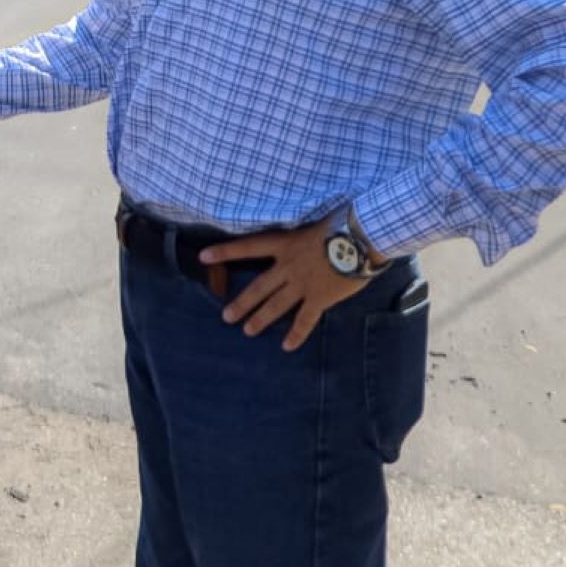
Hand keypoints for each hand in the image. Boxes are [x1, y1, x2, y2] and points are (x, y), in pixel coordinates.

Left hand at [200, 215, 369, 350]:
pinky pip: (305, 320)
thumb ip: (304, 228)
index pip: (247, 247)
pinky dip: (296, 334)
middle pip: (258, 287)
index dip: (224, 251)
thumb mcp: (314, 220)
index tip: (203, 256)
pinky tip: (286, 346)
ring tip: (247, 331)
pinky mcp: (320, 298)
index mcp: (284, 243)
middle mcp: (288, 266)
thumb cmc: (343, 223)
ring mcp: (302, 284)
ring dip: (261, 319)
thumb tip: (308, 226)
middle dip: (241, 303)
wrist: (362, 238)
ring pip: (276, 305)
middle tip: (226, 317)